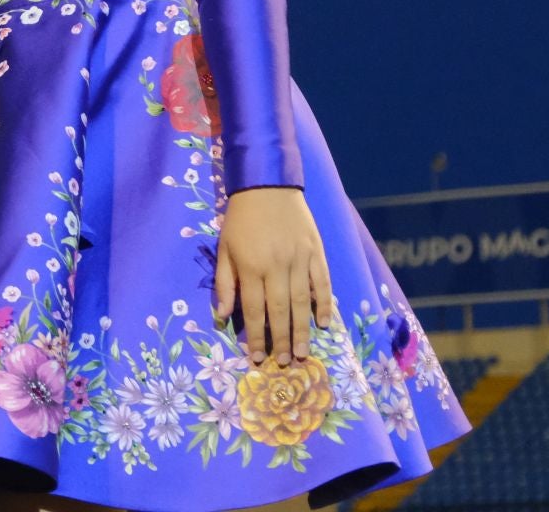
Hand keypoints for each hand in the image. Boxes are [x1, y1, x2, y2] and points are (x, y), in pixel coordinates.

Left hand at [213, 186, 332, 367]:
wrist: (267, 184)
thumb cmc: (241, 218)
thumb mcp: (224, 247)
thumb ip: (224, 282)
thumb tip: (223, 315)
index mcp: (251, 266)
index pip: (253, 309)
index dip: (256, 336)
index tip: (258, 358)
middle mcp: (276, 266)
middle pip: (279, 311)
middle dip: (281, 340)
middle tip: (284, 363)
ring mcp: (299, 259)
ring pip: (302, 302)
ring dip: (303, 331)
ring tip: (302, 354)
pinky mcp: (316, 251)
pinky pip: (323, 283)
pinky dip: (325, 304)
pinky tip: (325, 324)